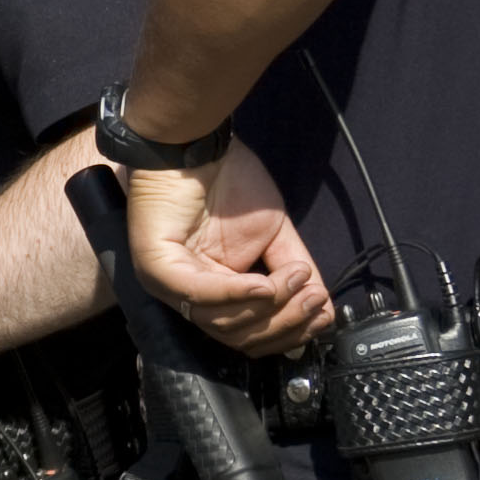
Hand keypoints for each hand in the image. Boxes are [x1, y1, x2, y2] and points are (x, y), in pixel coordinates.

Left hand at [119, 135, 331, 355]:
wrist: (195, 143)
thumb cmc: (227, 181)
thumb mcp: (273, 234)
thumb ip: (292, 272)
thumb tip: (322, 309)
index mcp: (214, 292)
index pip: (250, 334)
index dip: (290, 330)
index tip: (323, 313)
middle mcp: (188, 295)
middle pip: (240, 336)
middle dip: (285, 323)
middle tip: (315, 300)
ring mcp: (168, 285)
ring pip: (223, 322)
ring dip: (269, 306)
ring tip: (298, 282)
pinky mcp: (157, 268)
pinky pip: (199, 295)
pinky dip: (237, 294)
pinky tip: (265, 284)